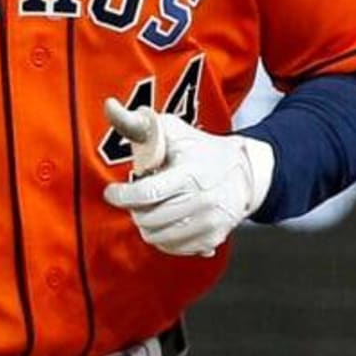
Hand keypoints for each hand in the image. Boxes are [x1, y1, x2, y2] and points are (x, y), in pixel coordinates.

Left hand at [100, 98, 273, 256]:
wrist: (246, 173)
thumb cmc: (201, 150)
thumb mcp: (173, 130)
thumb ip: (138, 122)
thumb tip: (109, 106)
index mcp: (190, 173)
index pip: (148, 193)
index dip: (123, 196)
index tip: (111, 193)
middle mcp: (201, 201)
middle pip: (149, 219)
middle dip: (135, 209)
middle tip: (138, 197)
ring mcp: (208, 223)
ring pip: (158, 237)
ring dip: (147, 224)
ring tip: (152, 207)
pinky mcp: (212, 240)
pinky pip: (173, 248)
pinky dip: (163, 237)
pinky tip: (167, 220)